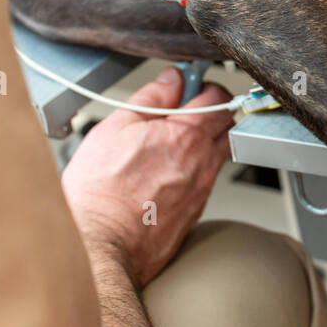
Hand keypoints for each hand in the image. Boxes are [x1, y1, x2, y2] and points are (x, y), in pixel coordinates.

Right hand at [61, 68, 233, 287]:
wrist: (99, 246)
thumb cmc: (99, 193)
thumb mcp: (115, 128)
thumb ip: (150, 98)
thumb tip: (171, 80)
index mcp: (187, 137)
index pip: (219, 97)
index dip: (205, 85)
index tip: (188, 85)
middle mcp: (203, 164)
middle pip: (227, 125)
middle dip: (210, 112)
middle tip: (180, 111)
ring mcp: (202, 191)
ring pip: (217, 154)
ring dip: (201, 142)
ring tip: (166, 144)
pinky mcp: (195, 213)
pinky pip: (204, 181)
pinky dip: (192, 170)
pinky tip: (164, 173)